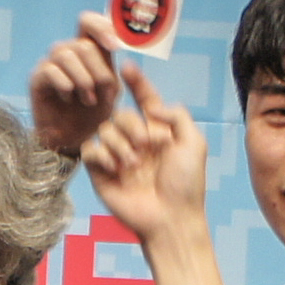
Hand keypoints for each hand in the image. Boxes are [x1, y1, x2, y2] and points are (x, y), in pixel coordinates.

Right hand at [29, 14, 124, 158]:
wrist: (73, 140)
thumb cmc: (93, 114)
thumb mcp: (111, 89)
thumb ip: (112, 64)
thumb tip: (116, 44)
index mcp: (86, 48)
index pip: (88, 22)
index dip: (101, 27)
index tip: (115, 46)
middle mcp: (67, 51)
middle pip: (83, 45)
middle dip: (98, 71)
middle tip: (103, 94)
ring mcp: (50, 63)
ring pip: (67, 56)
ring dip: (83, 80)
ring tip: (89, 100)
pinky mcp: (36, 78)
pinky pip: (51, 71)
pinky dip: (65, 86)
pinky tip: (69, 99)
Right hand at [78, 63, 211, 248]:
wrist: (170, 218)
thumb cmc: (186, 184)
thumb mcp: (194, 143)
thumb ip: (177, 115)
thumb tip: (153, 107)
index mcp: (157, 131)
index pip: (144, 99)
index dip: (136, 83)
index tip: (126, 66)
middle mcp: (135, 140)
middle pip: (121, 114)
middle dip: (131, 125)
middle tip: (145, 146)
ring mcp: (116, 156)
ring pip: (104, 130)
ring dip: (119, 144)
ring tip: (133, 165)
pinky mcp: (100, 172)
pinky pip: (90, 150)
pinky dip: (101, 154)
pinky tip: (114, 168)